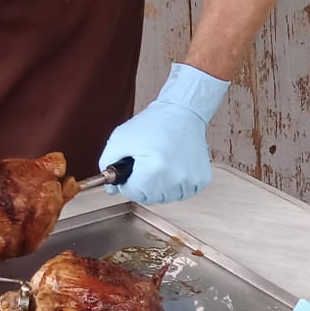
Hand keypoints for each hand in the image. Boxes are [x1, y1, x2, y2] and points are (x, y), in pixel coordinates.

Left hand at [98, 63, 229, 204]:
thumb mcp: (120, 138)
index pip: (133, 193)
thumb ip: (107, 163)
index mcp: (154, 169)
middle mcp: (175, 178)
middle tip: (146, 165)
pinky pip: (183, 194)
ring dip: (160, 186)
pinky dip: (176, 185)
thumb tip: (111, 188)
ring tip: (160, 164)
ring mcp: (191, 181)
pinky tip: (174, 167)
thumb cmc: (153, 124)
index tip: (132, 168)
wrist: (182, 112)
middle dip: (143, 185)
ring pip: (167, 198)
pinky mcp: (201, 180)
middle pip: (150, 198)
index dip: (128, 181)